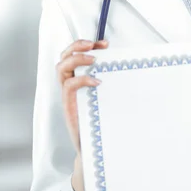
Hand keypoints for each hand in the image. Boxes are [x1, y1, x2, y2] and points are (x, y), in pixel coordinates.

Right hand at [56, 38, 107, 154]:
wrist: (96, 147)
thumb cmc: (102, 120)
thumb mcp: (108, 96)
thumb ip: (111, 82)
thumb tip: (129, 68)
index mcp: (78, 79)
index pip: (76, 54)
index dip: (88, 46)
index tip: (105, 44)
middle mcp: (70, 84)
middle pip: (64, 56)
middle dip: (77, 46)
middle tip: (93, 44)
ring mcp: (67, 94)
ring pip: (61, 67)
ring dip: (77, 58)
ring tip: (94, 59)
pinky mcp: (68, 105)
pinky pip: (69, 85)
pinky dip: (82, 79)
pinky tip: (97, 82)